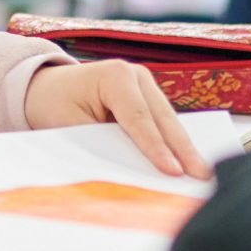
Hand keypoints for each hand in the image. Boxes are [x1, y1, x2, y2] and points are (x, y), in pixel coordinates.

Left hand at [23, 60, 212, 179]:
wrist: (46, 89)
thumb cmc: (55, 106)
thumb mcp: (72, 126)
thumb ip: (104, 144)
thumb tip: (134, 169)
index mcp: (113, 76)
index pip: (138, 118)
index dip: (156, 147)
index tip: (173, 171)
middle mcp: (135, 75)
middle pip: (163, 118)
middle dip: (183, 150)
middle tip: (202, 175)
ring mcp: (145, 83)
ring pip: (169, 120)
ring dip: (185, 148)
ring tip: (204, 173)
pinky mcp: (149, 97)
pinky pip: (164, 122)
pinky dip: (176, 143)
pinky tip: (190, 162)